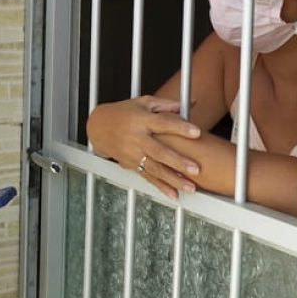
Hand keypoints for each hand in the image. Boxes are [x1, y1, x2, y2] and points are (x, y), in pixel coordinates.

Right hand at [87, 96, 201, 198]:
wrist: (99, 127)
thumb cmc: (124, 112)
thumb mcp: (143, 102)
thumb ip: (166, 104)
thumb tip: (189, 103)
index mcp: (142, 120)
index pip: (163, 123)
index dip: (180, 128)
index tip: (197, 132)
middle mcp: (137, 138)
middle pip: (159, 151)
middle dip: (178, 161)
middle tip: (196, 169)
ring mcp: (133, 153)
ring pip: (155, 168)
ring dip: (173, 179)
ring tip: (191, 187)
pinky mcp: (130, 164)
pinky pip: (147, 177)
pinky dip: (161, 187)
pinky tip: (174, 195)